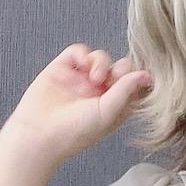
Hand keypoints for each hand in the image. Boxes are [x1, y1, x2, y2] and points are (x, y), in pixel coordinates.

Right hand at [7, 43, 153, 161]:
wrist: (39, 134)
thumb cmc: (75, 132)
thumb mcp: (108, 112)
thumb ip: (126, 91)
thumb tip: (146, 74)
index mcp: (115, 105)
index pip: (134, 84)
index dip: (138, 77)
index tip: (141, 76)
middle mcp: (99, 91)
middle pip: (119, 67)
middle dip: (121, 68)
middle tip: (115, 78)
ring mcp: (81, 79)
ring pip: (101, 58)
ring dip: (102, 63)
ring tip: (94, 79)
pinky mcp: (63, 69)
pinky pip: (79, 51)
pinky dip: (84, 54)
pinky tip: (83, 67)